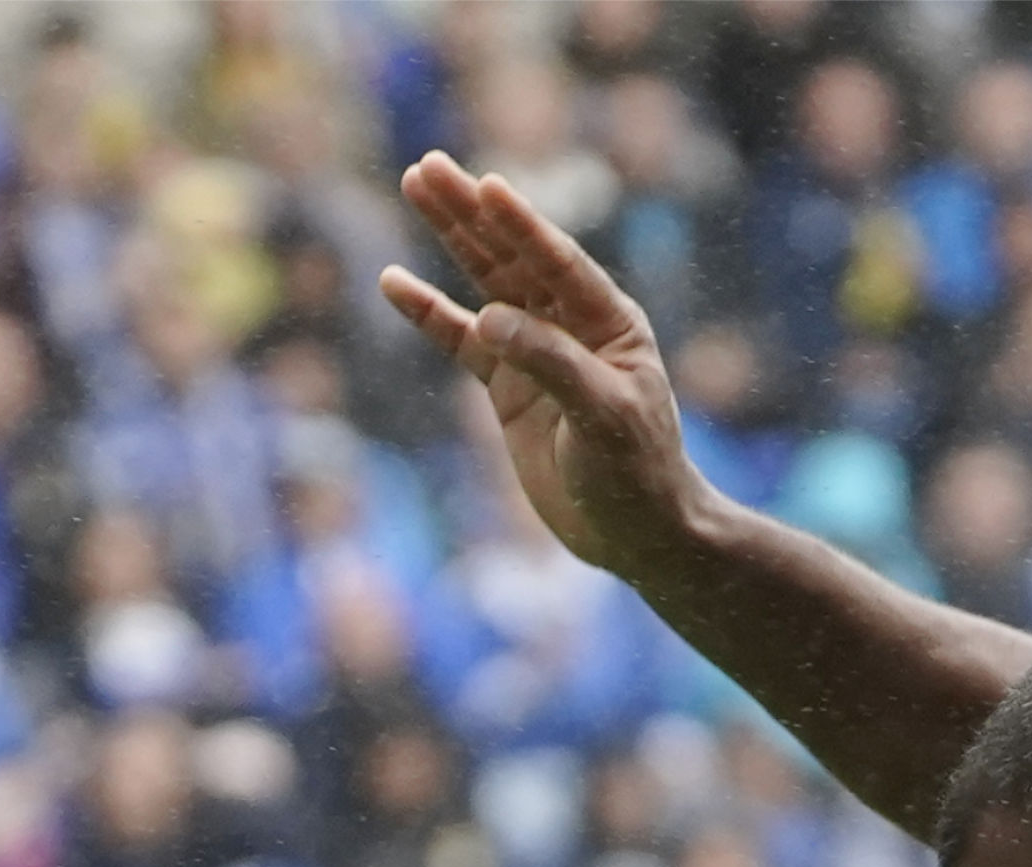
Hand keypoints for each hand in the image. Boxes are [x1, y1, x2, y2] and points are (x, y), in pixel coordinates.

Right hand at [380, 160, 715, 585]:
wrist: (635, 533)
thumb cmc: (637, 474)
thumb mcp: (603, 417)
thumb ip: (550, 363)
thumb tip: (489, 319)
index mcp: (610, 322)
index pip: (558, 262)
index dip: (522, 226)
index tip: (486, 186)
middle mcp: (572, 324)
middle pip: (513, 257)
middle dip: (472, 213)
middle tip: (428, 167)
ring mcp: (536, 351)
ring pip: (486, 284)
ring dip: (451, 238)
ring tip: (416, 188)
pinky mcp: (508, 386)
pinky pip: (460, 340)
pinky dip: (430, 313)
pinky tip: (395, 283)